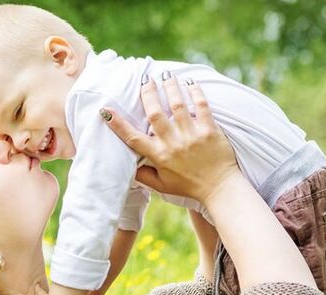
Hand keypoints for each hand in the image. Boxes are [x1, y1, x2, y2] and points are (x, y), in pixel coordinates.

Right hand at [100, 75, 237, 204]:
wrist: (219, 189)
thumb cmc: (189, 187)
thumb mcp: (162, 186)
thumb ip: (144, 176)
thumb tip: (130, 167)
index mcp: (159, 156)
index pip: (133, 138)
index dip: (118, 124)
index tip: (106, 111)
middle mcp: (173, 144)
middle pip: (156, 113)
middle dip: (148, 93)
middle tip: (144, 80)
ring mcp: (192, 136)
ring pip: (177, 105)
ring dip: (170, 87)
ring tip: (165, 75)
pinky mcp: (210, 130)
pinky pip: (201, 106)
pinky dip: (195, 92)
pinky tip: (190, 82)